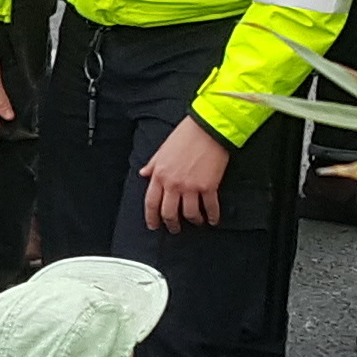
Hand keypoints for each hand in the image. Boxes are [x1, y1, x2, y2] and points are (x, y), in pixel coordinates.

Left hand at [141, 117, 235, 232]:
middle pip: (169, 213)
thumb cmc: (185, 135)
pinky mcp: (209, 186)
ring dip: (193, 221)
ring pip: (189, 214)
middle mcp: (173, 183)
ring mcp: (191, 186)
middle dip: (172, 224)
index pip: (151, 202)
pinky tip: (213, 220)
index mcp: (159, 174)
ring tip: (197, 222)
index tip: (154, 225)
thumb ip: (152, 164)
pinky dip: (212, 216)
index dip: (151, 218)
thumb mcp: (162, 149)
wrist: (208, 128)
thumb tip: (143, 173)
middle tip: (175, 228)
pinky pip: (210, 208)